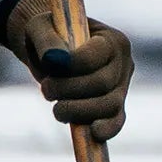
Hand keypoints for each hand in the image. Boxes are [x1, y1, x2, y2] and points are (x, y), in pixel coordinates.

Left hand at [3, 0, 133, 142]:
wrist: (51, 53)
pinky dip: (106, 129)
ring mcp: (121, 86)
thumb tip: (54, 59)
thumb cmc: (46, 36)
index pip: (97, 55)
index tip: (50, 67)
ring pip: (109, 105)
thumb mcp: (39, 27)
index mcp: (110, 38)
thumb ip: (46, 39)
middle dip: (70, 89)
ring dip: (78, 110)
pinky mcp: (115, 107)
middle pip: (102, 82)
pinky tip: (94, 134)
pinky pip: (116, 120)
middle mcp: (123, 62)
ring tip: (56, 109)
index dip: (74, 64)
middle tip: (45, 90)